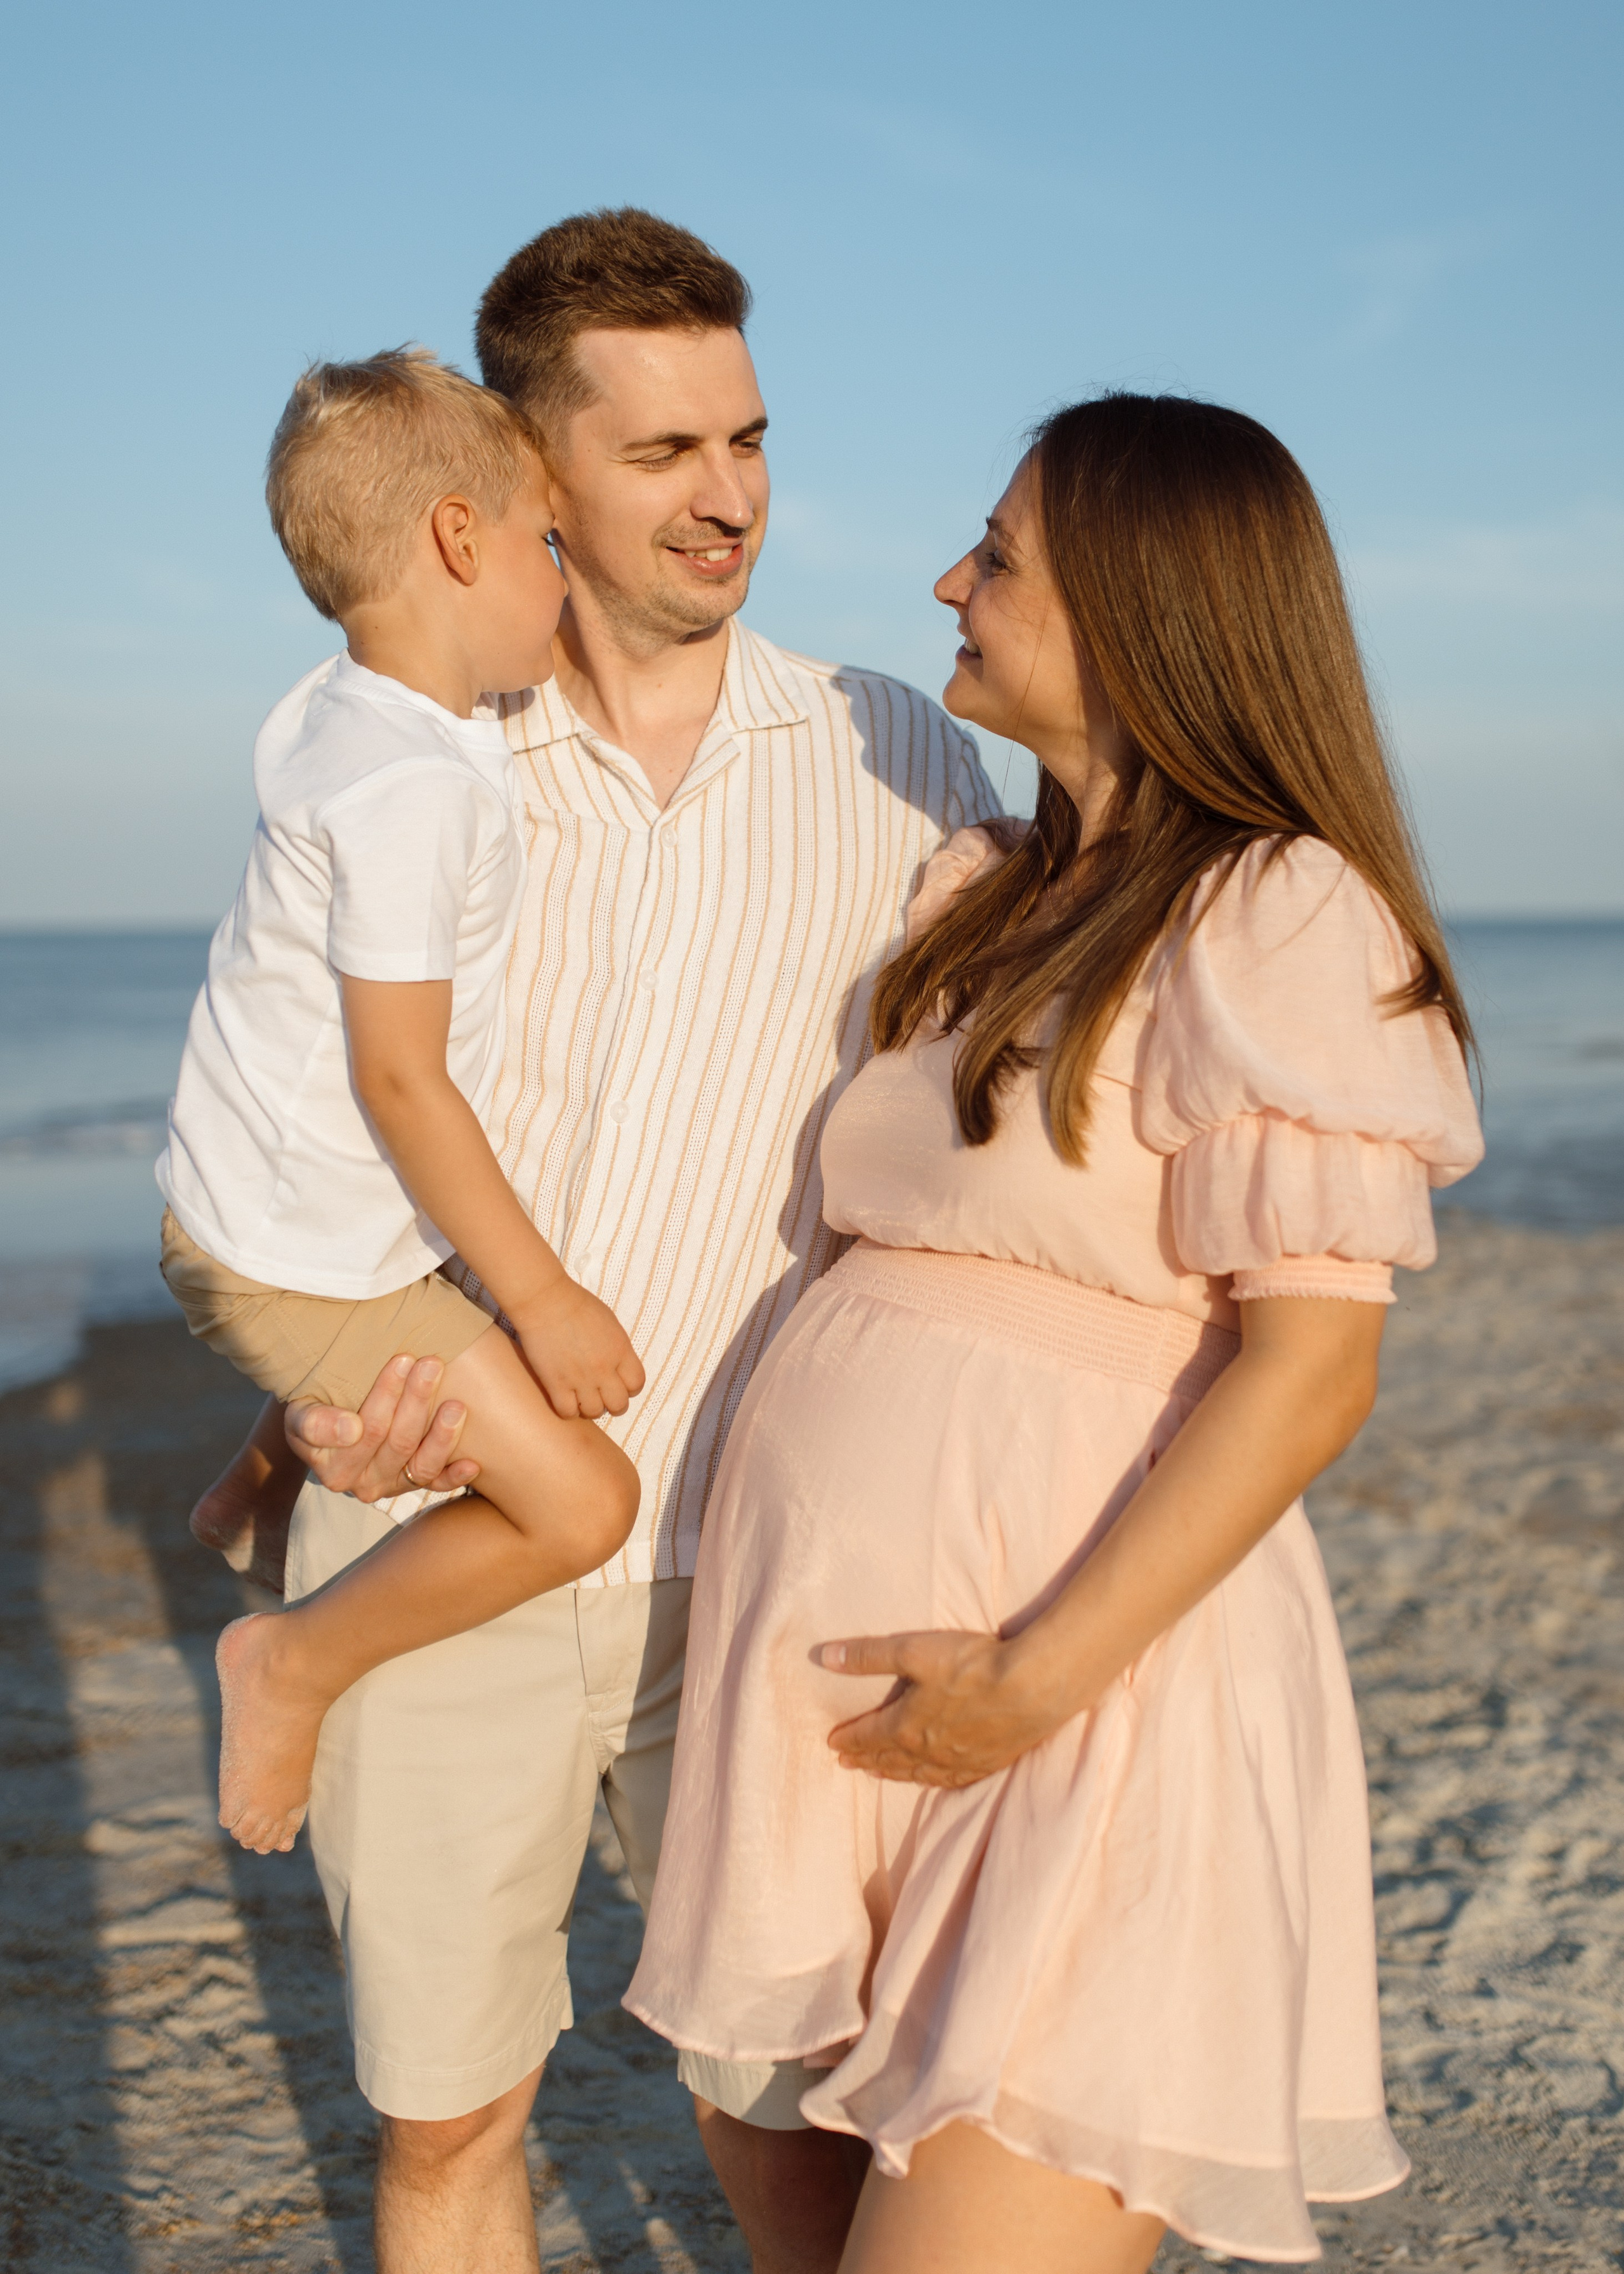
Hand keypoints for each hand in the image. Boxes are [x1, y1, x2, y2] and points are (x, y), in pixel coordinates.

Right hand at [285, 1354, 481, 1502]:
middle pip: (397, 1441)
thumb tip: (351, 1430)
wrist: (328, 1422)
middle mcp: (363, 1484)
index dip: (386, 1394)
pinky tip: (472, 1463)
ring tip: (456, 1404)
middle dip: (416, 1399)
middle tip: (432, 1363)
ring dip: (442, 1434)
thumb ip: (315, 1423)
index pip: (367, 1429)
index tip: (404, 1359)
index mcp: (334, 1468)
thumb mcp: (301, 1413)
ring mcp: (391, 1487)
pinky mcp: (414, 1486)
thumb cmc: (315, 1410)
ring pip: (421, 1463)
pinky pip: (436, 1484)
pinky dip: (455, 1476)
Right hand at [513, 1280, 645, 1420]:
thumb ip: (618, 1348)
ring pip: (594, 1412)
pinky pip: (568, 1412)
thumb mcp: (610, 1323)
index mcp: (620, 1350)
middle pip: (619, 1405)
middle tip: (601, 1394)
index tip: (618, 1383)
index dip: (629, 1387)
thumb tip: (618, 1366)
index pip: (637, 1384)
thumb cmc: (577, 1305)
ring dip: (590, 1408)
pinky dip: (568, 1410)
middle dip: (612, 1403)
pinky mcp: (556, 1384)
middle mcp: (604, 1368)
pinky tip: (565, 1398)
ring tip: (581, 1397)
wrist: (546, 1301)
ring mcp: (580, 1378)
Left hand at [815, 1629, 1068, 1786]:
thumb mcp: (912, 1650)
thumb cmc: (971, 1665)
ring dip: (894, 1773)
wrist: (1032, 1687)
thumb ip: (867, 1656)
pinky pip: (952, 1779)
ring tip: (879, 1774)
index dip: (847, 1739)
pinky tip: (933, 1779)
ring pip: (918, 1773)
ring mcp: (959, 1760)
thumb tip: (825, 1658)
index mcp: (906, 1726)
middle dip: (865, 1759)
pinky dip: (933, 1780)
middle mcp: (929, 1751)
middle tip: (847, 1764)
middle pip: (889, 1758)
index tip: (832, 1743)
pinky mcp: (987, 1762)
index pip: (867, 1736)